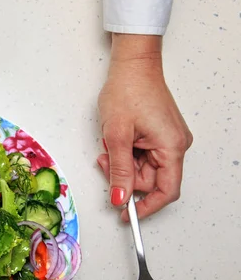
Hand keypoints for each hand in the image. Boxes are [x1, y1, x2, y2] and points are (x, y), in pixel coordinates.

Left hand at [97, 34, 192, 220]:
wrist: (132, 65)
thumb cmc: (128, 91)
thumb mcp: (117, 136)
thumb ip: (119, 171)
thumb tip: (120, 198)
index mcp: (171, 147)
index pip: (166, 191)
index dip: (145, 207)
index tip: (125, 214)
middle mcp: (175, 145)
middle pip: (150, 180)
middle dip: (124, 176)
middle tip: (105, 161)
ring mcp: (168, 140)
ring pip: (143, 169)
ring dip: (122, 163)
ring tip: (109, 144)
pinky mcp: (159, 134)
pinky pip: (142, 156)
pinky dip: (126, 154)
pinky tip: (117, 140)